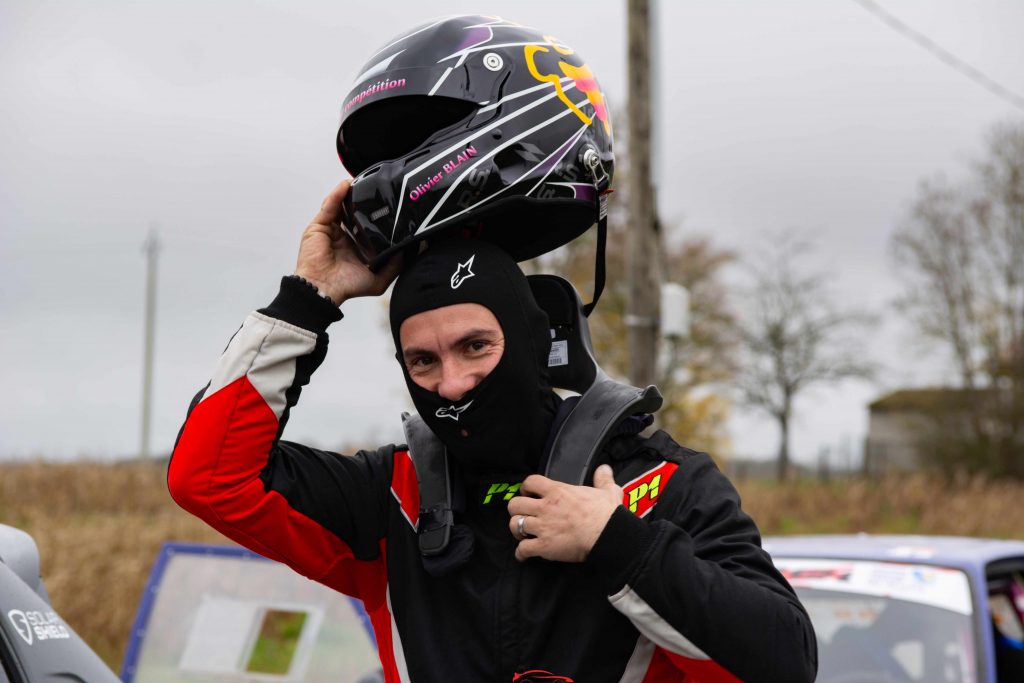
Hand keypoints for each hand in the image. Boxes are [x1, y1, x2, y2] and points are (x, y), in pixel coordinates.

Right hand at [294, 180, 401, 304]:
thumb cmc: (345, 287)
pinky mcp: (319, 226)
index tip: (388, 206)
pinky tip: (345, 185)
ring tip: (362, 181)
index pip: (366, 226)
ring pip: (341, 206)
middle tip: (376, 190)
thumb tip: (405, 250)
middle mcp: (343, 237)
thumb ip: (393, 267)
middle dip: (363, 202)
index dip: (375, 216)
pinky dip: (337, 195)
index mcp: (355, 248)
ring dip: (350, 194)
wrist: (323, 289)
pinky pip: (329, 206)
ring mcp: (330, 230)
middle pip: (353, 213)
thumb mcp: (378, 280)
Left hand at [507, 465, 622, 562]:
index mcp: (558, 492)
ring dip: (517, 530)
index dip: (526, 487)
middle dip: (516, 510)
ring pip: (515, 525)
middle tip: (523, 514)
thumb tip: (604, 469)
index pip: (531, 482)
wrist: (608, 536)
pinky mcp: (544, 546)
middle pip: (515, 504)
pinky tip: (524, 554)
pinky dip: (521, 553)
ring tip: (523, 534)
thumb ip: (602, 479)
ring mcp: (543, 527)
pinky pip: (523, 549)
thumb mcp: (607, 491)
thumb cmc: (607, 515)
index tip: (528, 493)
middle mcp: (546, 507)